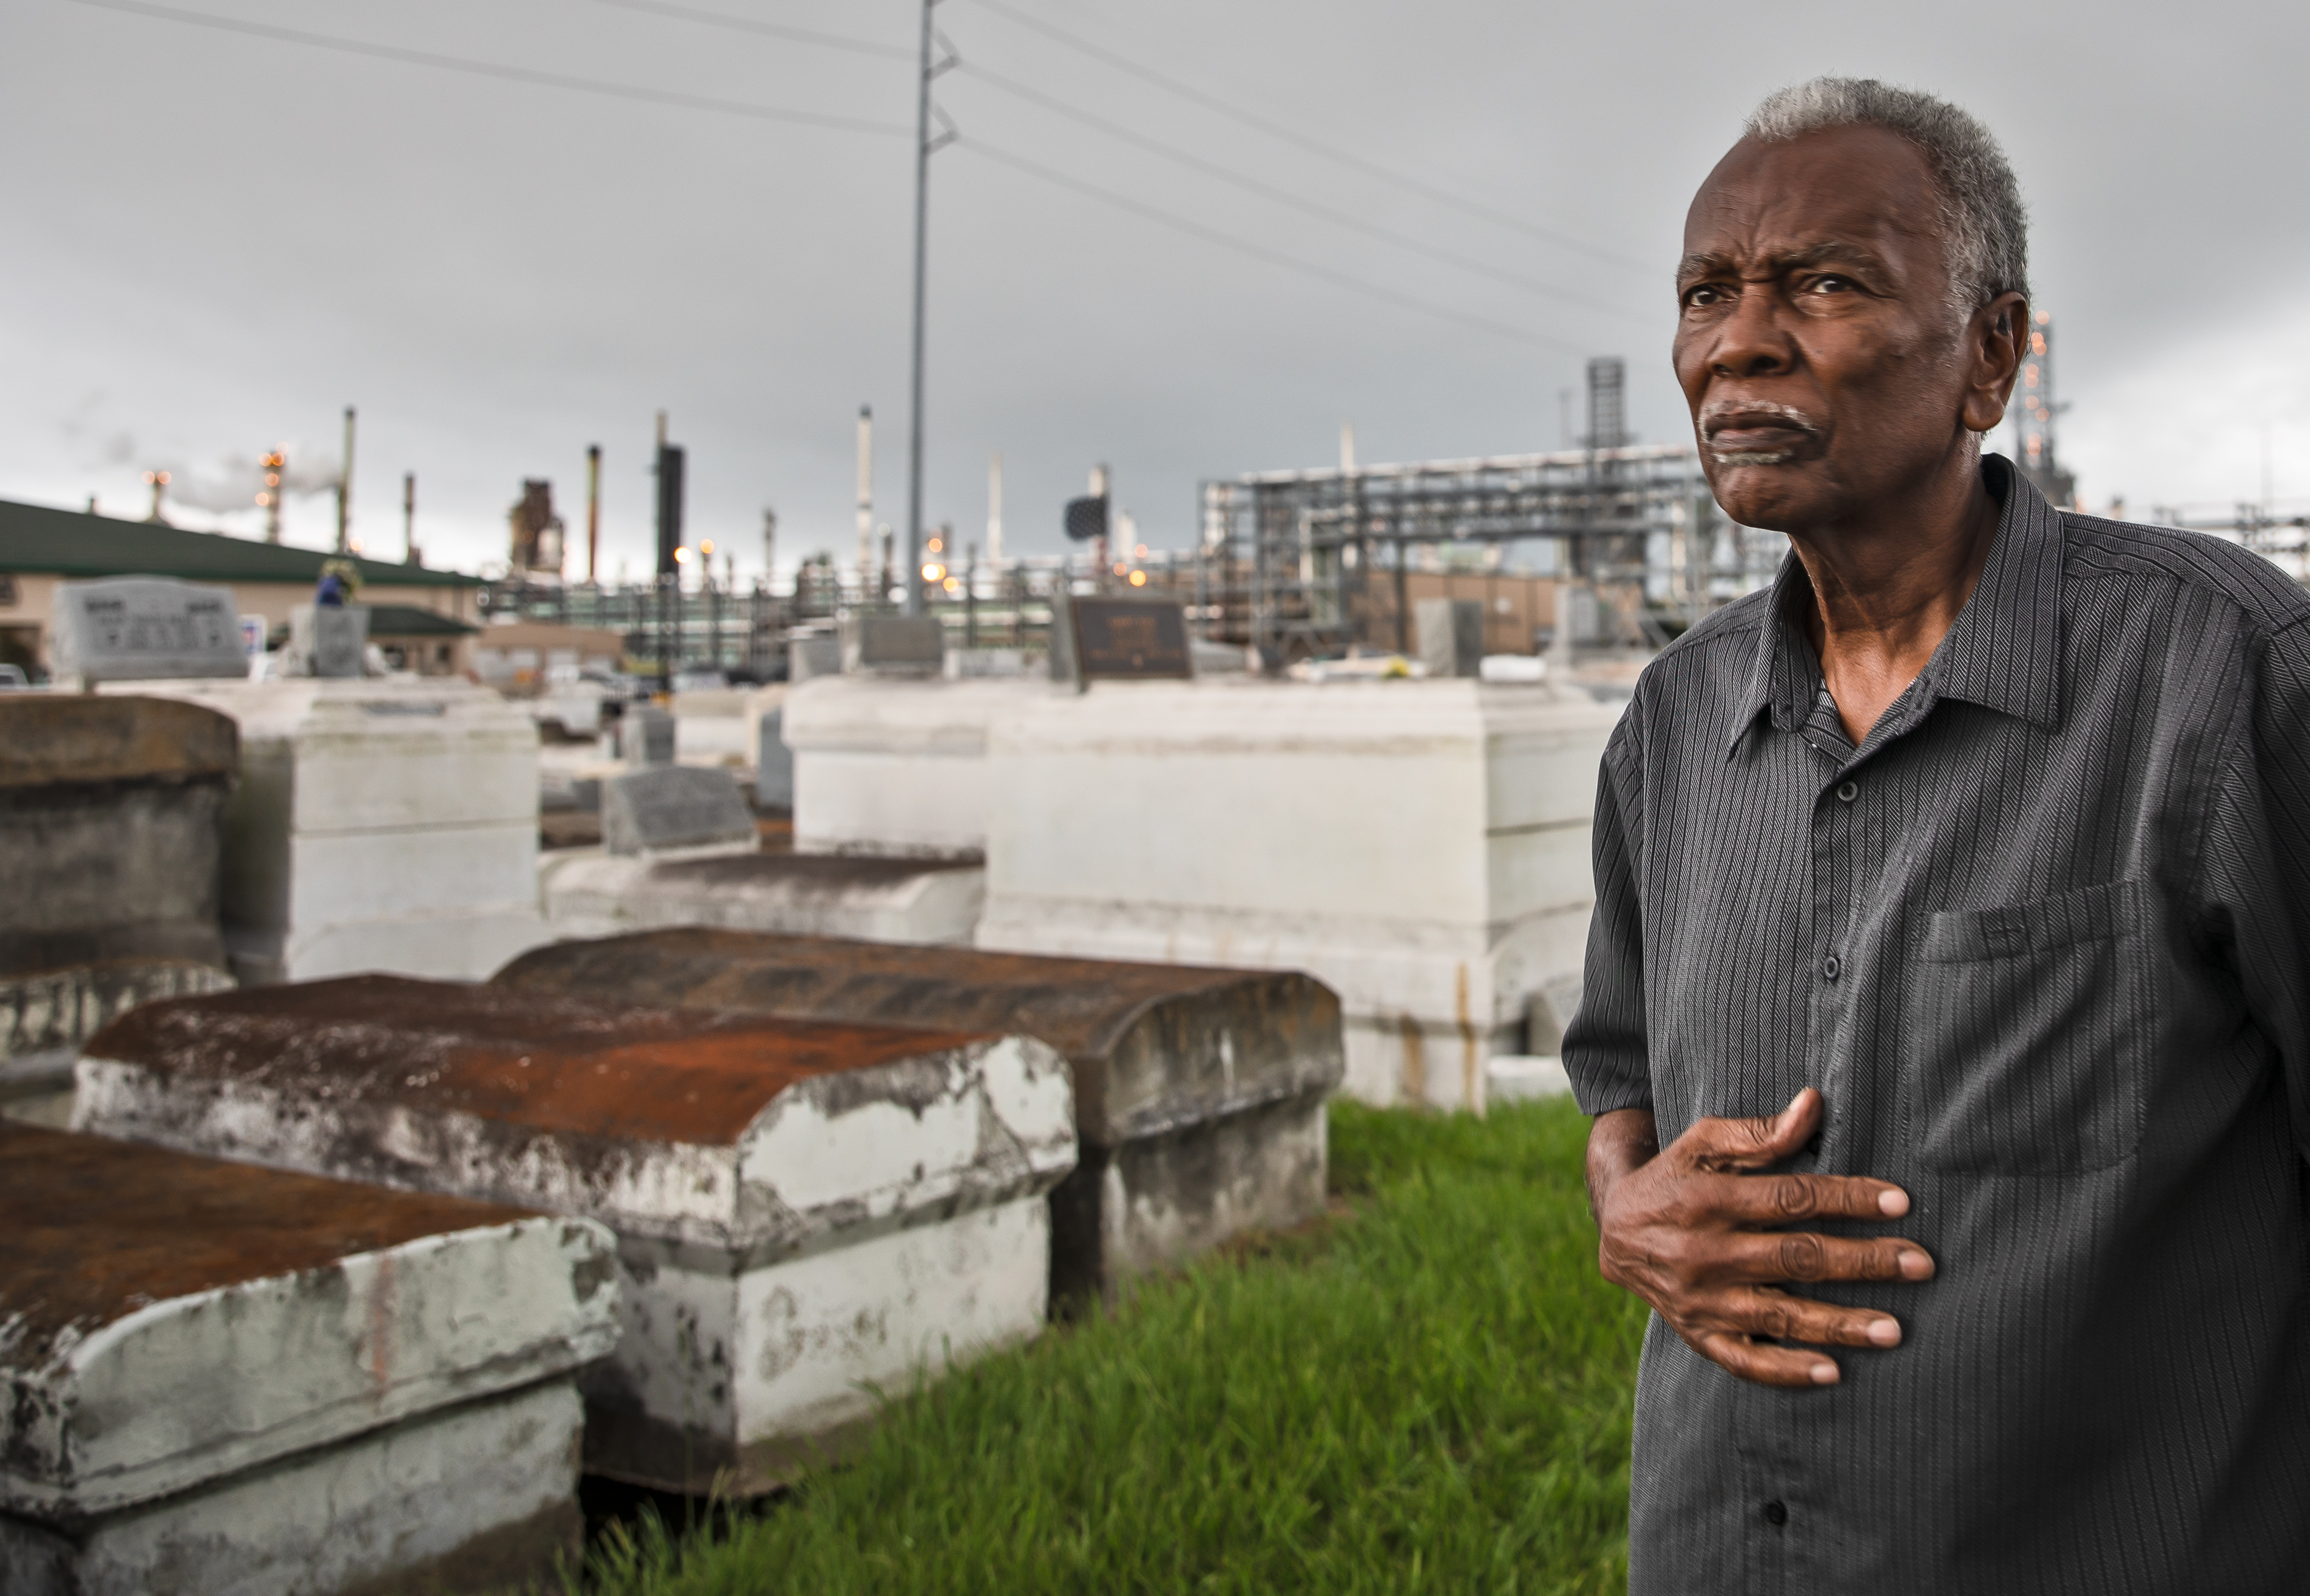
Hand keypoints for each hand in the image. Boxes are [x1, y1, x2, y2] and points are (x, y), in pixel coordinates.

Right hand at [1586, 1088, 1933, 1386]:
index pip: (1790, 1199)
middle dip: (1864, 1262)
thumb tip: (1815, 1104)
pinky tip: (1833, 1372)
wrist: (1616, 1233)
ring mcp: (1702, 1300)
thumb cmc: (1674, 1177)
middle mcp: (1705, 1252)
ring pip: (1780, 1315)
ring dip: (1840, 1324)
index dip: (1847, 1199)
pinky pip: (1745, 1360)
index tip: (1900, 1202)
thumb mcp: (1702, 1143)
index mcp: (1708, 1199)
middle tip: (1921, 1264)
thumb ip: (1759, 1133)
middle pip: (1796, 1258)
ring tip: (1895, 1329)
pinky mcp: (1699, 1335)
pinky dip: (1787, 1370)